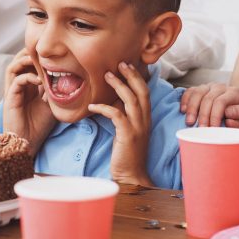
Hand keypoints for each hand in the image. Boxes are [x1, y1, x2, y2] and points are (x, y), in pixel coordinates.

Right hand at [1, 49, 54, 150]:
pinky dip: (27, 76)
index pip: (29, 64)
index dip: (38, 56)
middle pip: (18, 61)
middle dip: (29, 53)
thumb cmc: (39, 125)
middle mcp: (18, 86)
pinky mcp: (10, 98)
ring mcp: (12, 91)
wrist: (28, 142)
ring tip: (38, 61)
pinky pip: (16, 80)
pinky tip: (38, 80)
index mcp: (28, 86)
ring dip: (24, 60)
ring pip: (13, 67)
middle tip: (43, 52)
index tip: (52, 53)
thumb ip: (54, 90)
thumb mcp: (51, 104)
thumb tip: (67, 76)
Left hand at [87, 62, 153, 186]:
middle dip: (131, 75)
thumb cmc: (126, 153)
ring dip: (119, 85)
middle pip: (142, 91)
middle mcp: (145, 120)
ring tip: (107, 75)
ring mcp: (138, 127)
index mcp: (146, 117)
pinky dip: (104, 107)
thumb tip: (111, 100)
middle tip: (120, 63)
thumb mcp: (126, 130)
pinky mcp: (128, 135)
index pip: (145, 91)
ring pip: (131, 99)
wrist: (131, 176)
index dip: (137, 77)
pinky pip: (116, 115)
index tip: (127, 65)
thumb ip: (123, 114)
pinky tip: (92, 105)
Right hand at [180, 83, 238, 127]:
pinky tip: (183, 111)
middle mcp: (222, 87)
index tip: (213, 130)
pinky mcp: (202, 89)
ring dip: (192, 108)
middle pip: (208, 98)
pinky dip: (185, 100)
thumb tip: (229, 120)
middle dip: (203, 115)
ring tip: (190, 123)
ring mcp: (210, 86)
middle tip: (201, 130)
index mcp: (235, 93)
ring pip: (198, 93)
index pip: (221, 102)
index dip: (215, 116)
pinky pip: (190, 91)